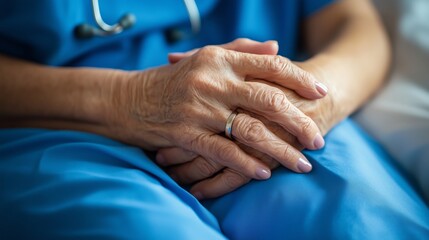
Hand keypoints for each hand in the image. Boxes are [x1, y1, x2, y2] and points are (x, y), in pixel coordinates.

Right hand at [111, 38, 327, 182]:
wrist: (131, 99)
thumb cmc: (175, 79)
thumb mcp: (207, 57)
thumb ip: (243, 51)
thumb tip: (277, 47)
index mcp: (221, 59)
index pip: (271, 66)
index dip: (300, 80)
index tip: (321, 93)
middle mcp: (213, 81)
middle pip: (268, 100)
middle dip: (300, 122)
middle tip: (319, 140)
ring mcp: (199, 109)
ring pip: (251, 130)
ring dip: (281, 150)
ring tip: (302, 164)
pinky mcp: (187, 134)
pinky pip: (224, 152)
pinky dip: (246, 164)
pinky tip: (264, 173)